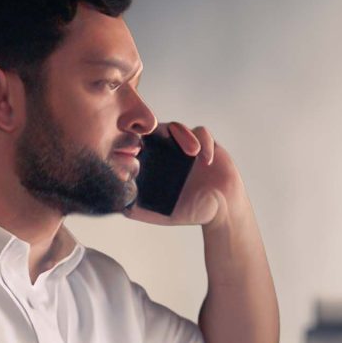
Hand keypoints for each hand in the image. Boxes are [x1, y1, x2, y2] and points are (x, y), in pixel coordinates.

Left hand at [123, 121, 243, 226]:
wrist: (222, 211)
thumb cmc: (191, 211)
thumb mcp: (163, 214)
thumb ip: (142, 210)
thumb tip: (120, 205)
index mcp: (155, 164)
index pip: (140, 144)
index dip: (135, 140)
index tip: (136, 149)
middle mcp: (169, 152)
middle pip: (157, 130)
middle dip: (156, 131)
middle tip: (158, 138)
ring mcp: (187, 146)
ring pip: (179, 129)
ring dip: (183, 136)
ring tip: (192, 153)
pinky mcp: (207, 144)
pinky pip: (202, 134)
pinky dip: (205, 143)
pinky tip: (206, 160)